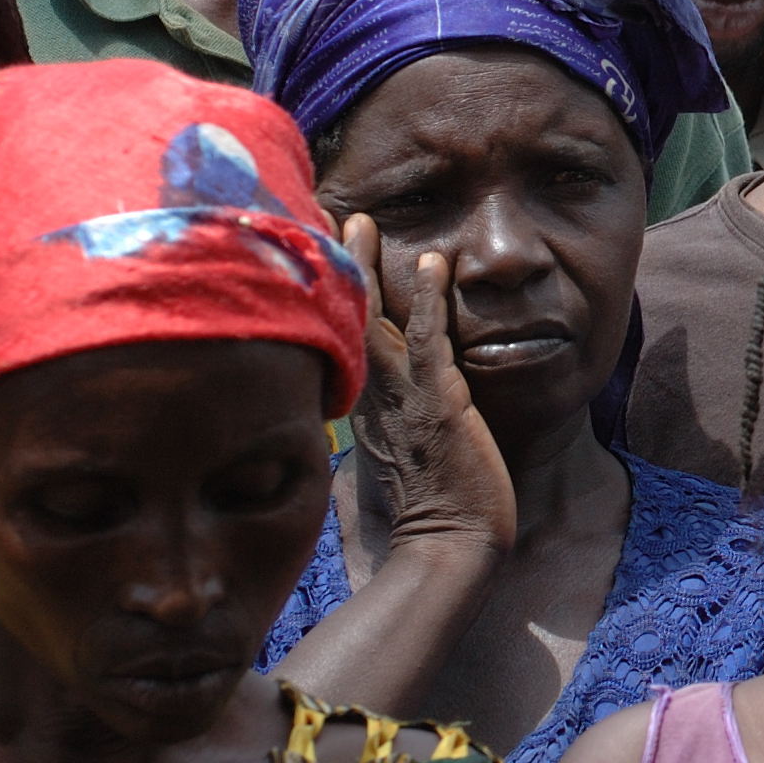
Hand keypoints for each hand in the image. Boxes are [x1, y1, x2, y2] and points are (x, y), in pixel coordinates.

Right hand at [347, 216, 513, 554]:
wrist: (452, 546)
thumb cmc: (432, 504)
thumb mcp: (396, 449)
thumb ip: (381, 418)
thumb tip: (367, 397)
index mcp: (360, 403)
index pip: (339, 336)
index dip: (326, 294)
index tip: (311, 252)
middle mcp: (371, 395)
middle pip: (345, 319)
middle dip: (334, 266)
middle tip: (320, 215)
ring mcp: (402, 397)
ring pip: (378, 321)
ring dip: (370, 269)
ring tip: (361, 221)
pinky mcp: (440, 403)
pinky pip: (432, 340)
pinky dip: (431, 298)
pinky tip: (433, 261)